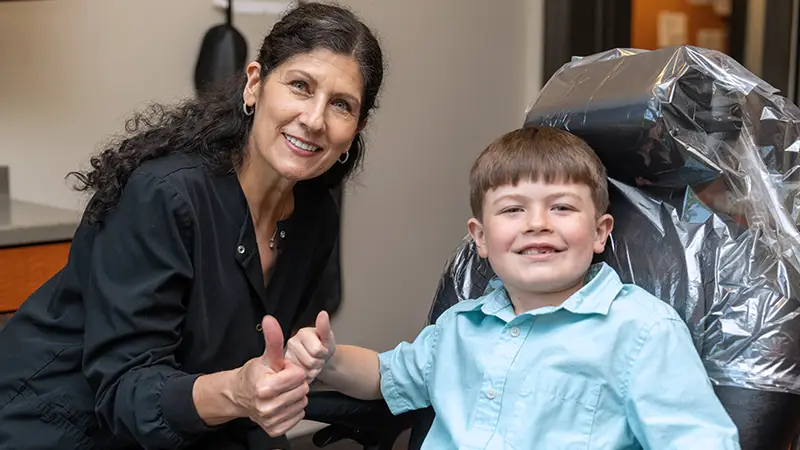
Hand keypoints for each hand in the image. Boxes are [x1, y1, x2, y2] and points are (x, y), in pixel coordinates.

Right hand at [231, 315, 308, 436]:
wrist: (241, 395)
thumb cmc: (255, 375)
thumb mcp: (266, 357)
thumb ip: (273, 340)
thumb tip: (270, 320)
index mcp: (265, 387)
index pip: (299, 375)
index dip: (292, 370)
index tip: (281, 371)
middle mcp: (266, 406)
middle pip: (302, 390)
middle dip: (294, 383)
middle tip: (281, 381)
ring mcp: (271, 420)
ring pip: (302, 403)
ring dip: (295, 396)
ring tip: (281, 392)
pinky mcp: (275, 429)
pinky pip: (298, 416)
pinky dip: (293, 409)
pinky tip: (282, 403)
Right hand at [285, 311, 336, 382]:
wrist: (321, 358)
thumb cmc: (324, 346)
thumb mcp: (328, 337)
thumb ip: (325, 327)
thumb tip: (323, 314)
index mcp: (302, 333)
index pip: (317, 350)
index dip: (324, 353)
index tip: (323, 348)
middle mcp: (292, 343)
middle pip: (311, 361)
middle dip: (319, 362)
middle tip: (318, 357)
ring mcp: (288, 357)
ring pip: (305, 371)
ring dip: (314, 369)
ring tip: (313, 362)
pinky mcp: (286, 369)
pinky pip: (300, 378)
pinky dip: (307, 376)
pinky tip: (307, 369)